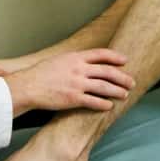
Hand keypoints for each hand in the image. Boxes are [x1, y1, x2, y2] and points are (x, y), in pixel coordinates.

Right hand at [3, 48, 135, 116]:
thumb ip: (74, 60)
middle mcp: (79, 69)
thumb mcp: (59, 60)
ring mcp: (77, 84)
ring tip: (125, 94)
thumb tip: (87, 61)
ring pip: (104, 87)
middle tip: (131, 82)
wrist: (28, 86)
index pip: (101, 54)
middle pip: (107, 71)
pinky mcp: (73, 99)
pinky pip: (94, 101)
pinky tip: (109, 106)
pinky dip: (104, 104)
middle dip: (122, 77)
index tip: (125, 60)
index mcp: (75, 57)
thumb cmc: (41, 73)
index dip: (115, 57)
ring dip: (117, 91)